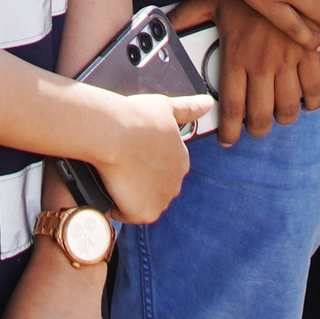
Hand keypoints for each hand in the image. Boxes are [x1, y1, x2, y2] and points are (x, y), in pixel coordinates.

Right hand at [76, 89, 211, 221]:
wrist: (116, 133)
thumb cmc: (136, 117)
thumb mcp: (165, 106)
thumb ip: (188, 108)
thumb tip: (208, 103)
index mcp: (180, 160)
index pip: (162, 170)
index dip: (144, 164)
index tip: (131, 155)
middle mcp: (176, 183)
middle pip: (153, 189)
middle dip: (137, 182)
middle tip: (121, 165)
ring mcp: (162, 200)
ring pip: (141, 203)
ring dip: (128, 195)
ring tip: (115, 176)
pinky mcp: (145, 213)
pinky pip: (128, 215)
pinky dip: (117, 206)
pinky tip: (110, 188)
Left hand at [170, 0, 319, 143]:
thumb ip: (185, 17)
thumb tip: (162, 24)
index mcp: (237, 56)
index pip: (231, 106)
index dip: (229, 130)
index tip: (226, 139)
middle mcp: (262, 64)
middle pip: (261, 115)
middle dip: (257, 130)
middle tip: (254, 130)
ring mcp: (288, 59)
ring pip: (288, 107)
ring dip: (283, 119)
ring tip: (278, 117)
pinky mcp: (309, 51)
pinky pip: (314, 87)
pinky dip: (310, 102)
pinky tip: (304, 103)